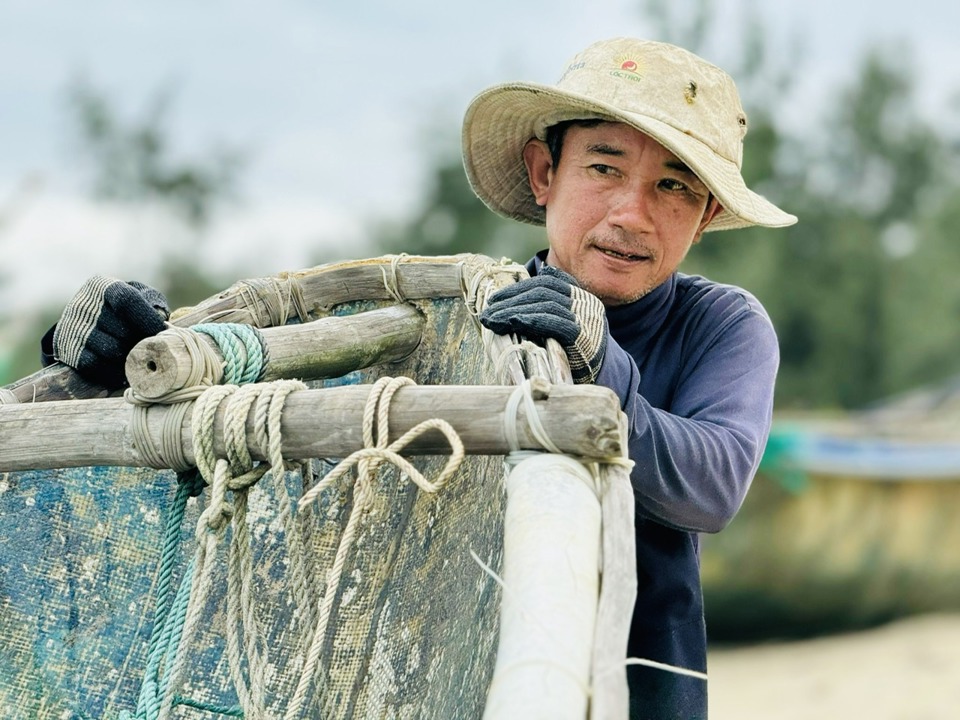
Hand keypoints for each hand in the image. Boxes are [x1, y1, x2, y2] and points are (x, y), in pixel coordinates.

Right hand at [41, 276, 169, 388]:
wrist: (85, 323)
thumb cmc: (124, 308)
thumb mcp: (140, 297)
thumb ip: (153, 303)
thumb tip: (161, 320)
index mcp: (103, 287)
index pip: (127, 301)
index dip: (148, 320)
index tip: (164, 334)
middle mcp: (84, 305)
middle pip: (122, 331)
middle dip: (142, 342)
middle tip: (154, 349)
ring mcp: (74, 329)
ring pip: (113, 351)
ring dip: (131, 357)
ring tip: (141, 357)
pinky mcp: (69, 351)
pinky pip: (98, 367)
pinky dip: (116, 371)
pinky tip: (127, 368)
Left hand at [480, 265, 607, 383]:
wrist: (605, 375)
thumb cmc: (577, 349)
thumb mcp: (567, 321)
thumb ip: (552, 303)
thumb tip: (536, 277)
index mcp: (580, 295)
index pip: (547, 281)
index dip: (519, 288)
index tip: (495, 299)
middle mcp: (585, 302)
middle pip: (543, 291)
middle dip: (511, 300)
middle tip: (487, 312)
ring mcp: (586, 318)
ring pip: (545, 304)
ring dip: (513, 310)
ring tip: (492, 320)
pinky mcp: (584, 337)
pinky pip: (555, 323)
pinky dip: (532, 320)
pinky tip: (513, 323)